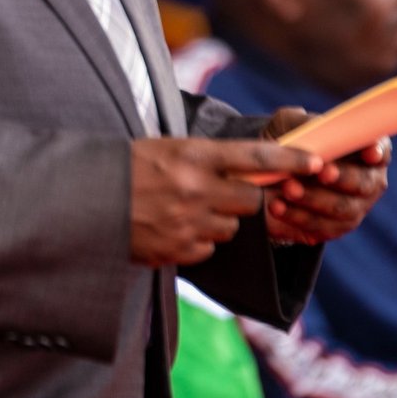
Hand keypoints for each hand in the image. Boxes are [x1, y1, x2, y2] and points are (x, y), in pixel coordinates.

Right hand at [129, 137, 322, 266]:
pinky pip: (207, 248)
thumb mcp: (160, 147)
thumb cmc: (120, 167)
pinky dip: (198, 241)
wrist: (80, 203)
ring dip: (220, 220)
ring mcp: (187, 223)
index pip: (255, 155)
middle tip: (224, 190)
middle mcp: (194, 189)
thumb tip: (240, 164)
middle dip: (245, 196)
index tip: (316, 161)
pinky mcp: (177, 251)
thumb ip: (200, 156)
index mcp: (190, 154)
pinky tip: (172, 228)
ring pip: (231, 227)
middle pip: (251, 199)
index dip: (291, 158)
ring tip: (187, 208)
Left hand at [262, 108, 390, 245]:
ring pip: (342, 208)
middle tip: (321, 171)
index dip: (377, 151)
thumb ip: (304, 123)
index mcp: (366, 149)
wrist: (272, 173)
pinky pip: (321, 227)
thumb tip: (311, 126)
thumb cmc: (290, 142)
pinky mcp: (337, 227)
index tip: (369, 152)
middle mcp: (370, 180)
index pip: (380, 149)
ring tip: (288, 188)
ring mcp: (356, 207)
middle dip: (342, 177)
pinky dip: (297, 217)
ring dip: (314, 199)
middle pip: (363, 183)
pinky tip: (277, 206)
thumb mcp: (291, 124)